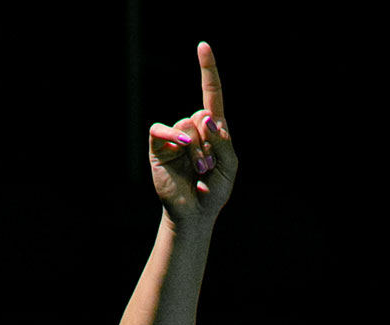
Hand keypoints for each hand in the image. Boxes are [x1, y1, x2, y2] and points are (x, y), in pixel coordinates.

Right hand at [149, 42, 237, 226]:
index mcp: (213, 128)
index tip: (202, 46)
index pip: (211, 93)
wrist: (195, 213)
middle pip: (203, 115)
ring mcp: (174, 136)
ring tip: (198, 170)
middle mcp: (193, 128)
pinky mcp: (159, 147)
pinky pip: (162, 130)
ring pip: (187, 126)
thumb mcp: (231, 164)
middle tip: (208, 166)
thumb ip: (223, 141)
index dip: (208, 70)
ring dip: (197, 150)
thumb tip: (205, 118)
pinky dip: (172, 135)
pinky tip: (180, 146)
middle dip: (210, 143)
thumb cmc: (215, 189)